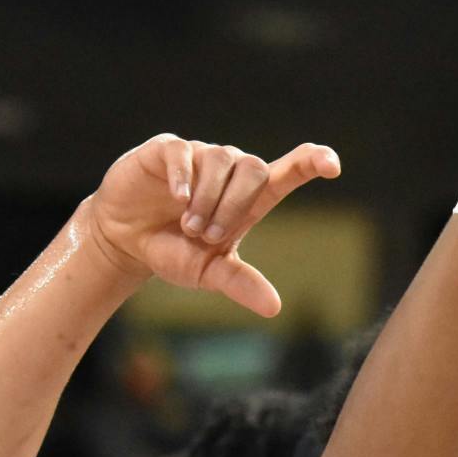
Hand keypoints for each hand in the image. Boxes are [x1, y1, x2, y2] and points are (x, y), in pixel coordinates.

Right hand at [82, 135, 339, 316]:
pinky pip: (184, 152)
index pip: (289, 171)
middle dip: (234, 205)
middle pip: (254, 168)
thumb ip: (240, 283)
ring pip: (221, 161)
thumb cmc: (176, 251)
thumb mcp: (208, 273)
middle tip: (208, 236)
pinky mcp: (167, 149)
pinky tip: (178, 198)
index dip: (312, 162)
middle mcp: (230, 171)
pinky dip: (184, 176)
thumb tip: (273, 307)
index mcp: (250, 198)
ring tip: (189, 227)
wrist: (125, 238)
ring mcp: (199, 156)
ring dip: (208, 198)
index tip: (332, 164)